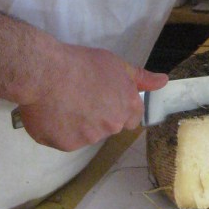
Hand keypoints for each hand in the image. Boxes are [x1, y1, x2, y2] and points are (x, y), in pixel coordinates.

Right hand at [14, 44, 167, 149]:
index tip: (104, 99)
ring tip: (61, 101)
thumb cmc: (81, 63)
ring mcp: (89, 138)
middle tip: (79, 96)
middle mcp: (112, 125)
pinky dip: (58, 129)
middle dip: (97, 116)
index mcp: (126, 106)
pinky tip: (50, 112)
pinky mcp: (67, 145)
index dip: (118, 107)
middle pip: (109, 126)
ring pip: (86, 134)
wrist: (45, 73)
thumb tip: (164, 82)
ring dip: (77, 124)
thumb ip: (141, 78)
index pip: (132, 118)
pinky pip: (64, 140)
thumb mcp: (115, 64)